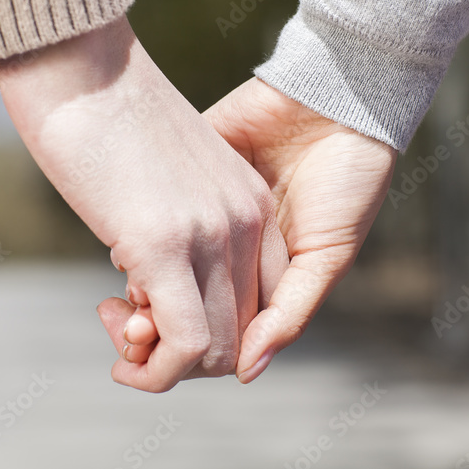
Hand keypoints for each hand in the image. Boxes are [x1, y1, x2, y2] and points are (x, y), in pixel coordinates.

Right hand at [0, 17, 288, 392]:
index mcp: (248, 201)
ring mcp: (208, 233)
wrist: (79, 62)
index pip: (258, 298)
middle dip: (185, 354)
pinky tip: (122, 359)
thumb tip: (147, 279)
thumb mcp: (163, 177)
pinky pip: (184, 344)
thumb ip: (175, 226)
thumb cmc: (105, 114)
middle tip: (126, 324)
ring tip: (119, 328)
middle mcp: (243, 220)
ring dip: (165, 366)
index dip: (210, 324)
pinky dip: (156, 373)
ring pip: (214, 349)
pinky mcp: (163, 244)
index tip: (153, 309)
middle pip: (239, 332)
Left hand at [108, 77, 398, 382]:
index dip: (185, 352)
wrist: (336, 97)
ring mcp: (203, 214)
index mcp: (263, 275)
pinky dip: (130, 240)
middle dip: (150, 329)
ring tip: (120, 300)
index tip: (157, 347)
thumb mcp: (328, 253)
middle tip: (127, 329)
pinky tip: (121, 250)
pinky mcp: (184, 177)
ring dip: (136, 291)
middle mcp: (228, 250)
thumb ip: (291, 311)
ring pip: (155, 268)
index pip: (216, 331)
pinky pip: (144, 215)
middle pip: (178, 307)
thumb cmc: (348, 179)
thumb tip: (246, 371)